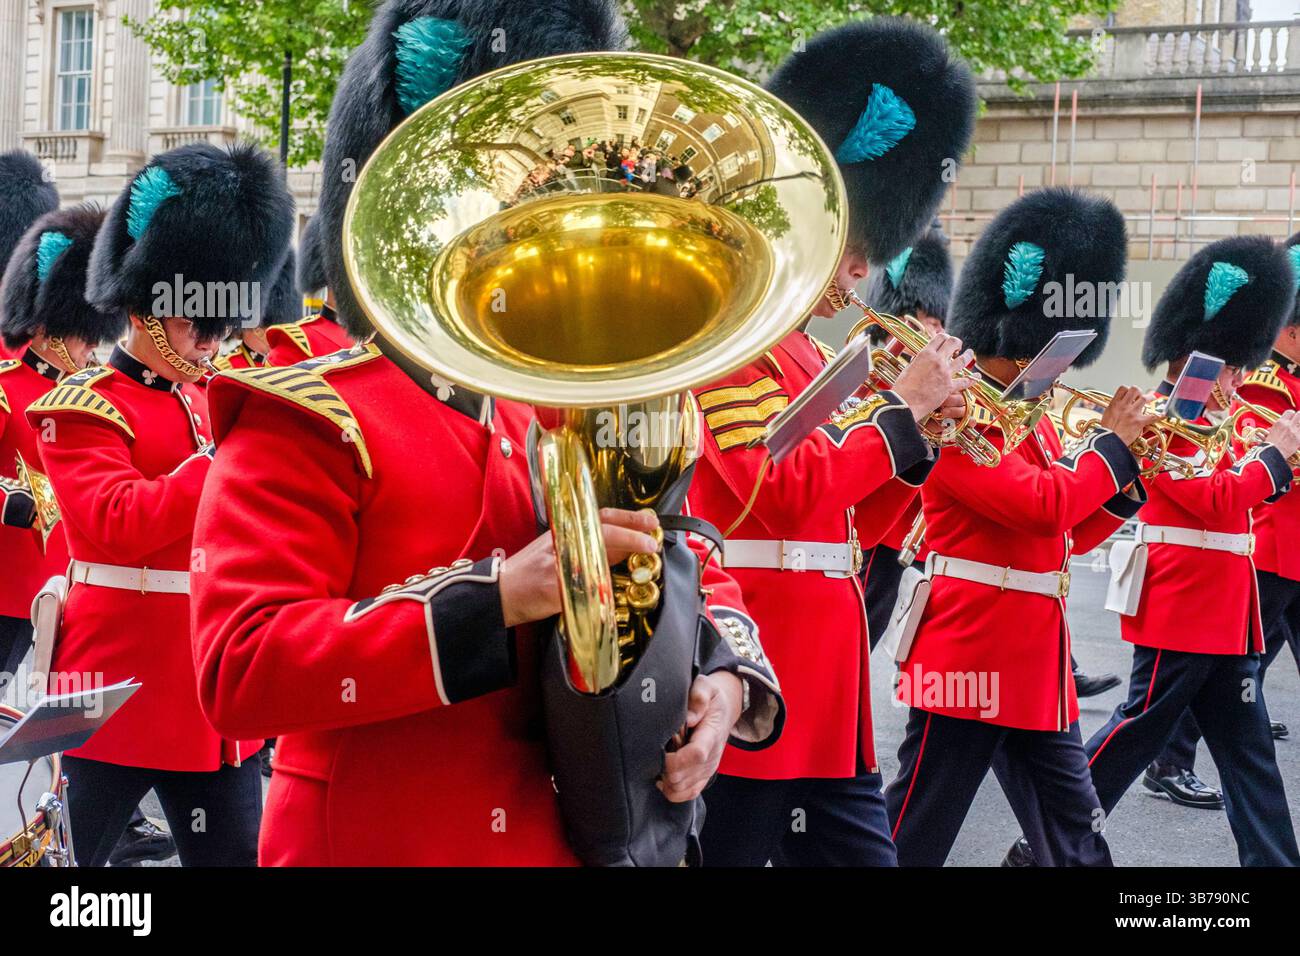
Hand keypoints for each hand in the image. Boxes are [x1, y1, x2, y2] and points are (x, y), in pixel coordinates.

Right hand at [498, 507, 659, 627]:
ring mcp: (559, 565)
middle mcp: (563, 542)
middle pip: (604, 533)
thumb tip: (625, 547)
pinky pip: (585, 590)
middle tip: (651, 543)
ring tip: (640, 563)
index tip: (651, 521)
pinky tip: (609, 596)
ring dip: (621, 563)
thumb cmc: (532, 569)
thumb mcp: (560, 548)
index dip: (629, 518)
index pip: (602, 517)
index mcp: (565, 529)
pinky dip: (600, 593)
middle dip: (632, 536)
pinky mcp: (555, 588)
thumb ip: (591, 546)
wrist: (502, 591)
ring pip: (598, 561)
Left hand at [658, 671, 743, 803]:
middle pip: (685, 778)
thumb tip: (689, 717)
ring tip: (658, 762)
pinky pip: (687, 794)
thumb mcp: (706, 687)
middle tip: (656, 752)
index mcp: (711, 734)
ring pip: (683, 790)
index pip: (696, 754)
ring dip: (666, 779)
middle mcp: (711, 757)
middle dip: (664, 769)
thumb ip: (699, 697)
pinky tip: (662, 776)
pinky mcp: (703, 777)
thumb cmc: (711, 699)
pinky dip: (672, 791)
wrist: (724, 711)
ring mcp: (708, 769)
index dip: (675, 760)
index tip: (660, 752)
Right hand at [892, 334, 975, 422]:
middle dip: (956, 342)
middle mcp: (937, 360)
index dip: (944, 337)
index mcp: (925, 354)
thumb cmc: (902, 387)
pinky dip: (972, 379)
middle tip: (957, 345)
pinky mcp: (949, 387)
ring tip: (969, 353)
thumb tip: (922, 358)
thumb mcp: (908, 367)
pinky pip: (964, 381)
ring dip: (968, 355)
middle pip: (953, 343)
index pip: (939, 337)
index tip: (945, 340)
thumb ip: (919, 361)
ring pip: (963, 359)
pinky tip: (976, 376)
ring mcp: (945, 373)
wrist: (905, 402)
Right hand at [1098, 385, 1157, 447]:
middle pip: (1135, 390)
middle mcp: (1124, 406)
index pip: (1123, 388)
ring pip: (1144, 398)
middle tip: (1142, 395)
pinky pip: (1152, 416)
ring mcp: (1132, 413)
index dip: (1128, 389)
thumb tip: (1116, 407)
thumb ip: (1113, 409)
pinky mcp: (1139, 421)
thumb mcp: (1106, 416)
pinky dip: (1159, 416)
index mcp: (1114, 404)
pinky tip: (1162, 415)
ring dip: (1150, 398)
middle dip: (1140, 392)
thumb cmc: (1105, 431)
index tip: (1131, 393)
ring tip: (1152, 398)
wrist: (1108, 441)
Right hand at [1265, 409, 1299, 460]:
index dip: (1292, 415)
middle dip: (1298, 417)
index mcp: (1280, 423)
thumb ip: (1273, 430)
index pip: (1290, 412)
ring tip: (1296, 430)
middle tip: (1297, 422)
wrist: (1272, 454)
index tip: (1292, 417)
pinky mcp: (1299, 439)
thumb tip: (1271, 429)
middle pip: (1299, 414)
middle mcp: (1288, 425)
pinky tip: (1297, 438)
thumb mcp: (1269, 434)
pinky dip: (1299, 435)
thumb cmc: (1268, 446)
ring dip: (1298, 427)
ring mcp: (1295, 432)